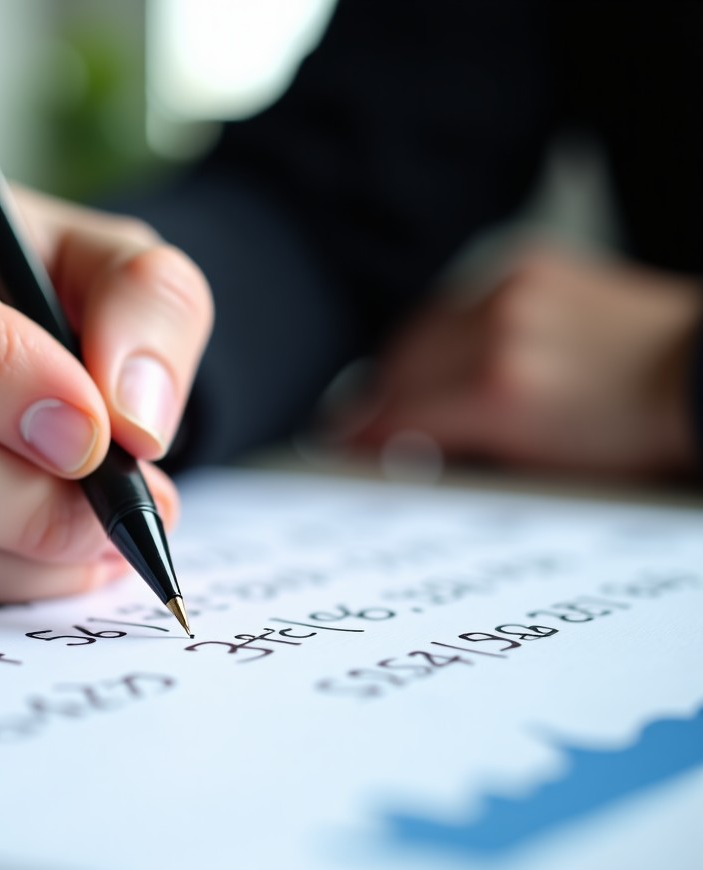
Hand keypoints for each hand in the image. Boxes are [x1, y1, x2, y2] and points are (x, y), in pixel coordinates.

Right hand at [335, 246, 701, 477]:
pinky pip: (456, 298)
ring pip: (420, 326)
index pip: (401, 414)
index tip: (343, 444)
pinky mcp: (527, 264)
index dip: (363, 434)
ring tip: (394, 387)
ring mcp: (511, 292)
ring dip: (400, 360)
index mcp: (498, 393)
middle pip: (398, 365)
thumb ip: (464, 447)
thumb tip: (410, 444)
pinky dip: (440, 327)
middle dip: (373, 397)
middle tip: (356, 419)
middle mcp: (496, 333)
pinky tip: (440, 348)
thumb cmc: (632, 429)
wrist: (697, 373)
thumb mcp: (538, 464)